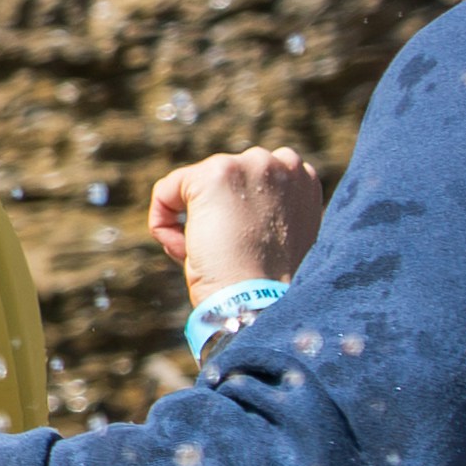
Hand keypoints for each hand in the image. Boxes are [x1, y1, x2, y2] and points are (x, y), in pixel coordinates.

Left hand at [146, 146, 325, 296]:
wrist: (259, 301)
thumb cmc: (266, 282)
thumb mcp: (275, 236)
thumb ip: (263, 209)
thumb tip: (226, 207)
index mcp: (302, 179)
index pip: (252, 180)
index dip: (237, 215)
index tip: (242, 247)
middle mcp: (282, 164)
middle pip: (221, 180)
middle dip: (216, 214)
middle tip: (227, 255)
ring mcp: (249, 165)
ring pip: (195, 186)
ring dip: (194, 221)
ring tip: (211, 255)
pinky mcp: (216, 174)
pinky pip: (168, 190)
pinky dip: (163, 222)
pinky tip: (184, 249)